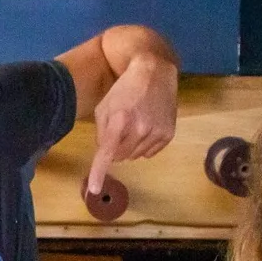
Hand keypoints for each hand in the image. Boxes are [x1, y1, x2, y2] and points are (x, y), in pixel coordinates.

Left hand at [87, 56, 178, 196]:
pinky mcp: (167, 134)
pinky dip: (144, 145)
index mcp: (120, 120)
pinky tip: (146, 126)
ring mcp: (156, 132)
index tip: (93, 189)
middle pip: (120, 157)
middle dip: (116, 148)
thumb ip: (101, 132)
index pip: (107, 153)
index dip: (98, 172)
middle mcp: (140, 129)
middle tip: (120, 128)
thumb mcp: (105, 106)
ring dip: (130, 146)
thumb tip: (105, 153)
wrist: (156, 72)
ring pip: (135, 156)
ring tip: (135, 123)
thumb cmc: (125, 88)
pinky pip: (149, 153)